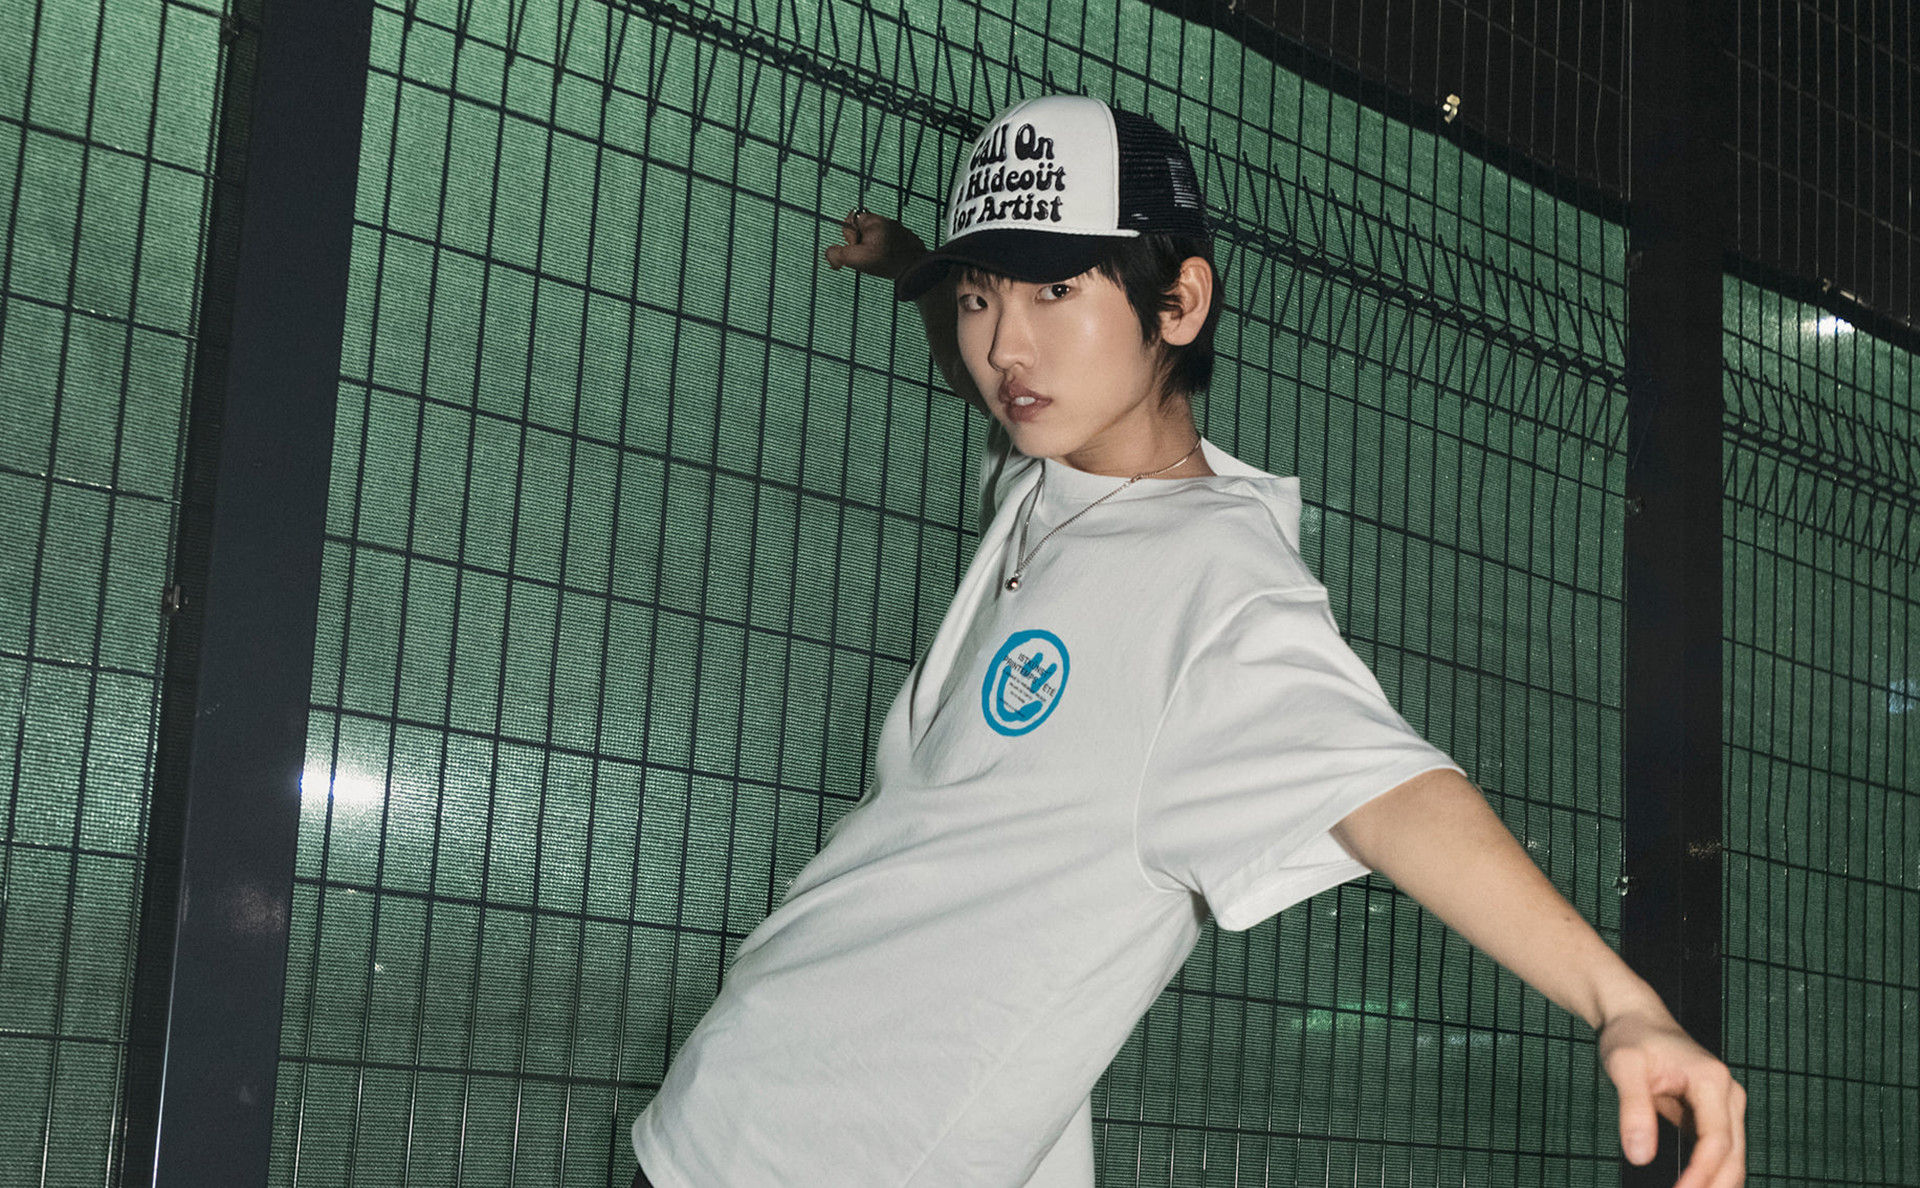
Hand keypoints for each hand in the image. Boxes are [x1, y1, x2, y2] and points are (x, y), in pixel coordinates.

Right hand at [823, 210, 927, 281]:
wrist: (920, 268)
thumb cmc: (888, 261)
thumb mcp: (857, 259)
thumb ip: (838, 254)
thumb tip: (831, 255)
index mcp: (873, 220)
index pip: (850, 218)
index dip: (848, 235)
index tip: (856, 248)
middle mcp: (886, 221)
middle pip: (863, 230)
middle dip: (861, 245)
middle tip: (869, 257)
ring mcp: (898, 230)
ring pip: (877, 238)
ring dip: (875, 250)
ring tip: (882, 261)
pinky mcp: (907, 240)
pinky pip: (890, 243)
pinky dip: (888, 253)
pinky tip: (892, 263)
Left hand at [1600, 1007, 1745, 1186]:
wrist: (1636, 1018)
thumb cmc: (1630, 1037)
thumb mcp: (1622, 1065)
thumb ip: (1632, 1108)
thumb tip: (1640, 1156)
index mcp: (1711, 1081)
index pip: (1716, 1140)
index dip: (1701, 1174)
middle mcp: (1728, 1095)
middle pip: (1733, 1156)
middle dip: (1713, 1187)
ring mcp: (1725, 1107)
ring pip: (1732, 1160)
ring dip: (1716, 1186)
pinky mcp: (1715, 1116)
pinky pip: (1719, 1154)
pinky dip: (1709, 1176)